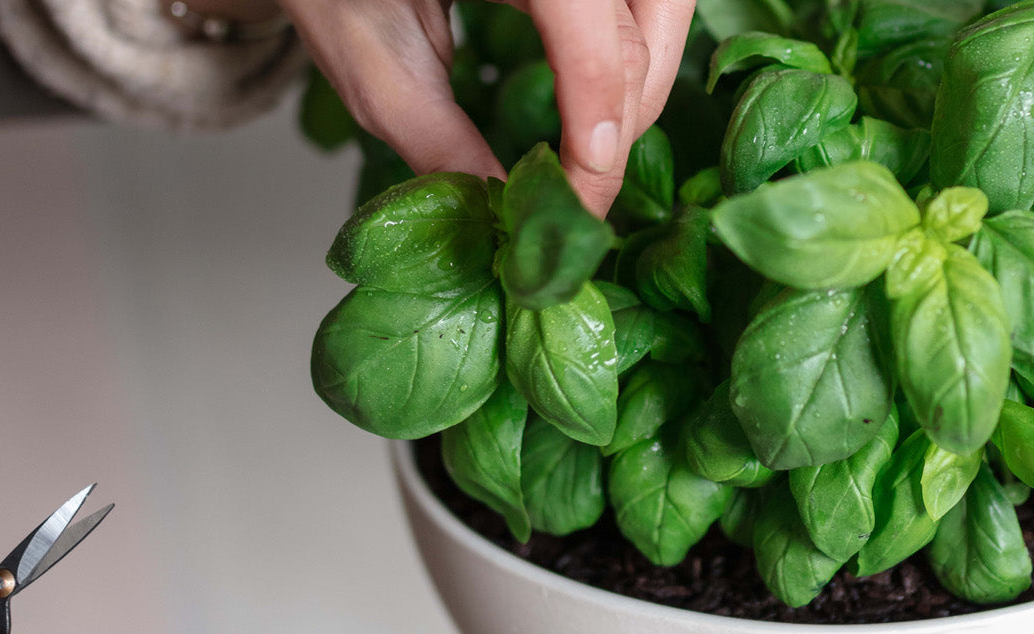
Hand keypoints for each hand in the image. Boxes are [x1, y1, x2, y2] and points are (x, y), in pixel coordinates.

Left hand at [278, 0, 697, 216]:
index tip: (576, 208)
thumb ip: (435, 139)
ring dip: (642, 86)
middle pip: (650, 21)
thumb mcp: (368, 60)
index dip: (599, 131)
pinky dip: (634, 52)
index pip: (597, 38)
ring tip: (587, 151)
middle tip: (580, 191)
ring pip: (665, 7)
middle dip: (626, 117)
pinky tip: (593, 99)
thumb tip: (501, 213)